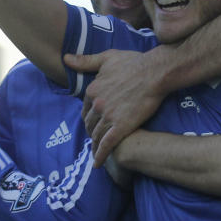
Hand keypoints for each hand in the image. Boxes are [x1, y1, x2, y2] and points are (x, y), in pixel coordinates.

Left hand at [64, 49, 166, 165]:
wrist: (155, 72)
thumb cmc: (134, 62)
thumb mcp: (107, 58)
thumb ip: (86, 61)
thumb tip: (65, 59)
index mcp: (92, 90)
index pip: (86, 110)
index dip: (89, 118)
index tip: (92, 123)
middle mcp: (97, 104)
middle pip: (90, 124)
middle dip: (91, 132)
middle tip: (95, 139)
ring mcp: (108, 117)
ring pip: (96, 136)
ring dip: (94, 146)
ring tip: (96, 152)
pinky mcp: (121, 127)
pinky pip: (106, 145)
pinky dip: (101, 155)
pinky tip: (98, 163)